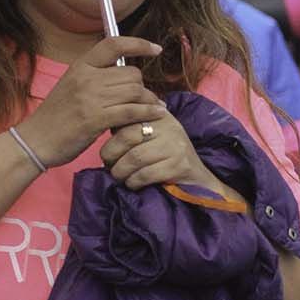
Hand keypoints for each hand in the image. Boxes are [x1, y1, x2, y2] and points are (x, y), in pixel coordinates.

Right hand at [19, 37, 166, 168]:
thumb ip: (94, 76)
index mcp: (80, 66)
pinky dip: (148, 113)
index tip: (155, 49)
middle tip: (146, 97)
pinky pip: (132, 111)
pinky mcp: (95, 120)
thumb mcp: (71, 86)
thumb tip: (124, 73)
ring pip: (135, 91)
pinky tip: (156, 116)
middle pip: (130, 73)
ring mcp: (90, 99)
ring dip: (149, 101)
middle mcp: (86, 78)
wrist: (35, 140)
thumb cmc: (56, 116)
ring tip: (155, 108)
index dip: (138, 44)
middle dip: (143, 86)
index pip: (113, 44)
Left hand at [101, 109, 227, 193]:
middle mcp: (168, 125)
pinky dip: (134, 181)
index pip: (125, 121)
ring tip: (120, 177)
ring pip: (134, 158)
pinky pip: (146, 174)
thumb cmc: (168, 156)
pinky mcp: (179, 165)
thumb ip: (131, 127)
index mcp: (158, 115)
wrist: (197, 178)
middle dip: (111, 156)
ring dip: (121, 172)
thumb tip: (102, 126)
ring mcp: (175, 145)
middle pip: (126, 138)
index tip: (106, 156)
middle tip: (109, 168)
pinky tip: (133, 184)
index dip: (110, 141)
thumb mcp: (151, 135)